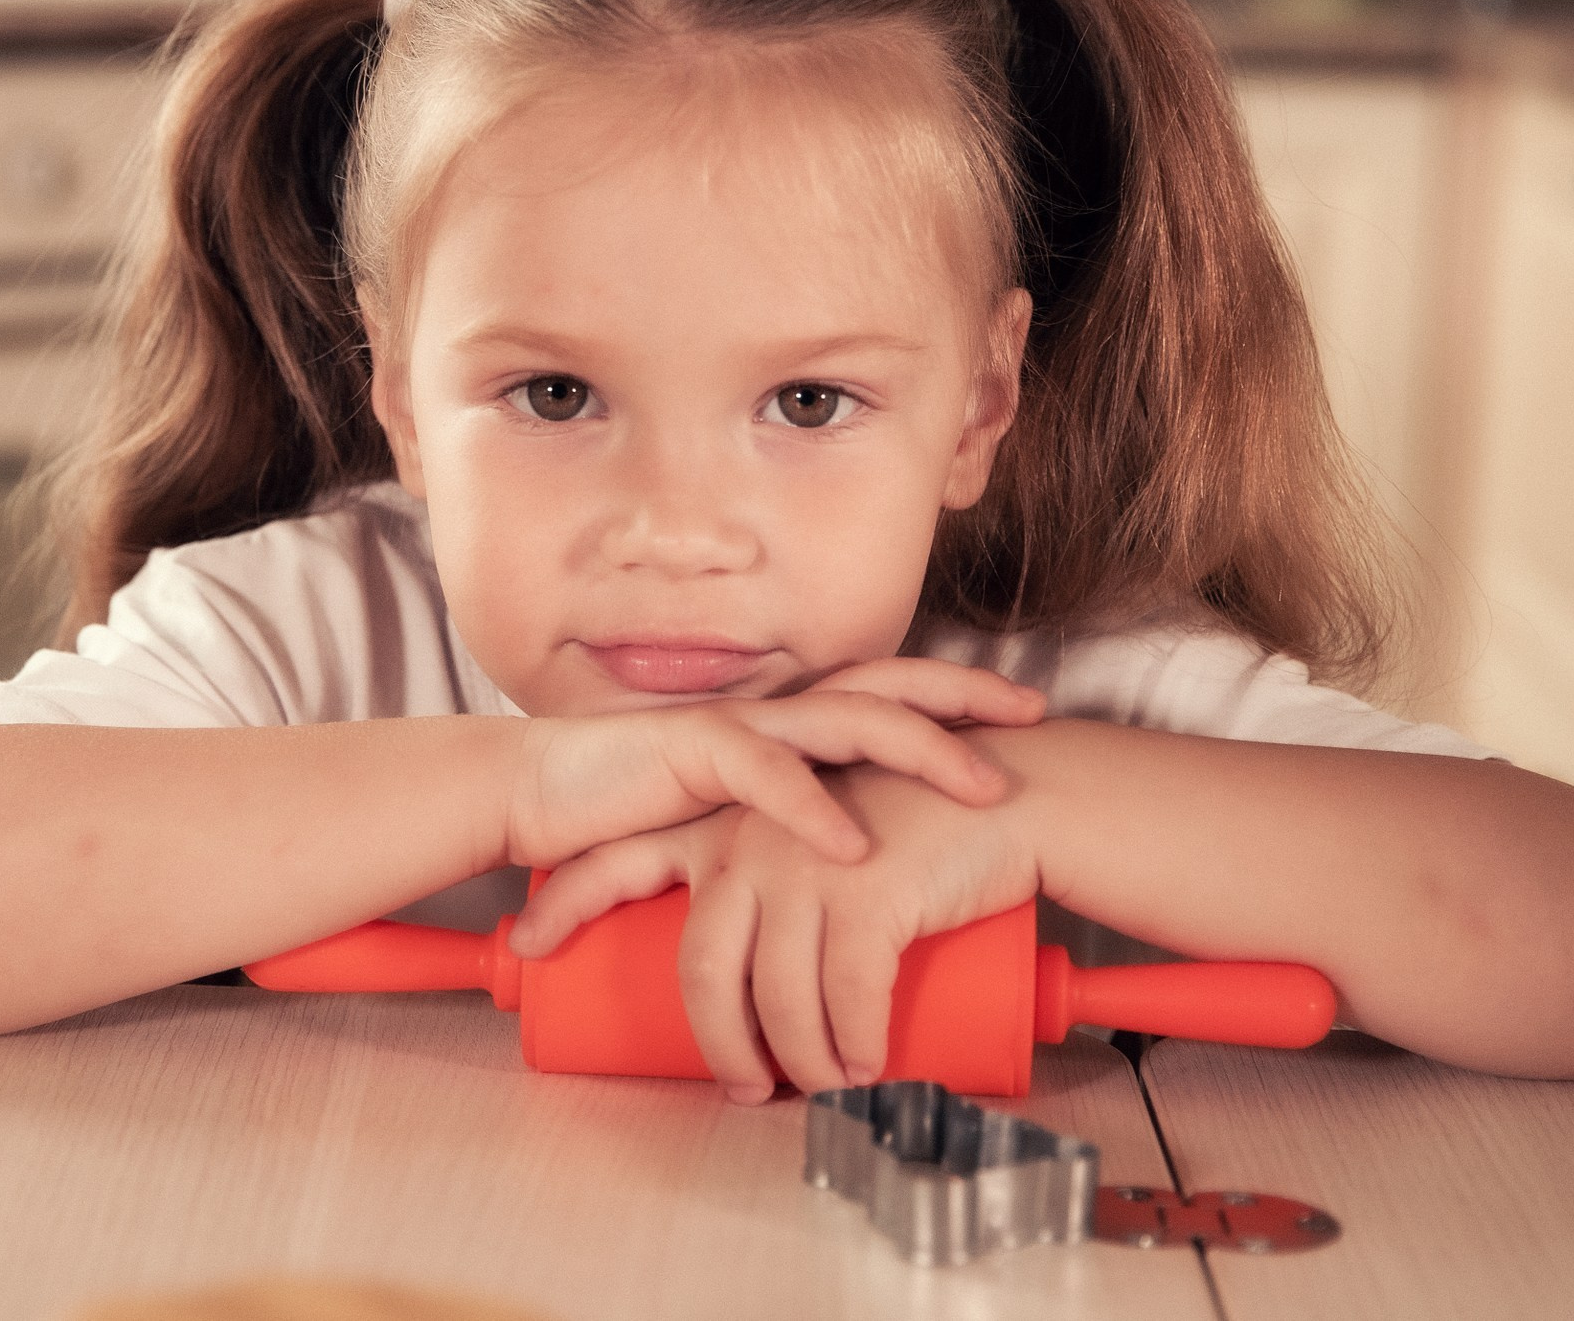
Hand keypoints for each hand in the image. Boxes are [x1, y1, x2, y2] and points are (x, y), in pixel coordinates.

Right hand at [502, 659, 1042, 870]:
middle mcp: (773, 715)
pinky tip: (854, 843)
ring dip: (919, 751)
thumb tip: (860, 883)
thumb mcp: (735, 827)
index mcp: (789, 727)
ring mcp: (738, 728)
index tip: (1029, 714)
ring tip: (979, 784)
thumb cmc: (635, 813)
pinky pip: (765, 776)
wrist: (539, 798)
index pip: (888, 695)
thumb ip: (789, 839)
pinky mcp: (691, 755)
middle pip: (887, 691)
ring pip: (845, 722)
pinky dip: (814, 809)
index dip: (958, 697)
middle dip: (964, 702)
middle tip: (1035, 718)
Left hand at [511, 760, 1042, 1102]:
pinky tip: (867, 1065)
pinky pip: (846, 1001)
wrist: (1011, 794)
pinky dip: (855, 1045)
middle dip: (725, 1047)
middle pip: (705, 972)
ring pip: (779, 1001)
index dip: (569, 900)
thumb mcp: (822, 842)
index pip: (622, 859)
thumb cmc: (917, 826)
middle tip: (748, 1090)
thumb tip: (752, 974)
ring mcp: (806, 866)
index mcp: (727, 822)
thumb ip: (776, 882)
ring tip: (829, 1085)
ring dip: (804, 1062)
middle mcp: (752, 840)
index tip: (526, 944)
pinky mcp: (867, 894)